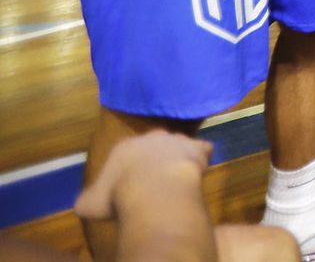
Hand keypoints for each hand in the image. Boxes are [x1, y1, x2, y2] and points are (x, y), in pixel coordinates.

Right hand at [74, 132, 210, 221]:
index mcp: (124, 148)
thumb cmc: (117, 195)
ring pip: (179, 144)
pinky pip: (203, 149)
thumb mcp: (90, 203)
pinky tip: (197, 171)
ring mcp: (177, 141)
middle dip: (156, 159)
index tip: (132, 184)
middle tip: (155, 181)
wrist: (152, 188)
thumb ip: (88, 199)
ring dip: (179, 157)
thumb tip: (85, 203)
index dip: (131, 169)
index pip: (128, 153)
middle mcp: (151, 138)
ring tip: (177, 177)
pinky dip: (201, 158)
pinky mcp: (197, 148)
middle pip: (155, 145)